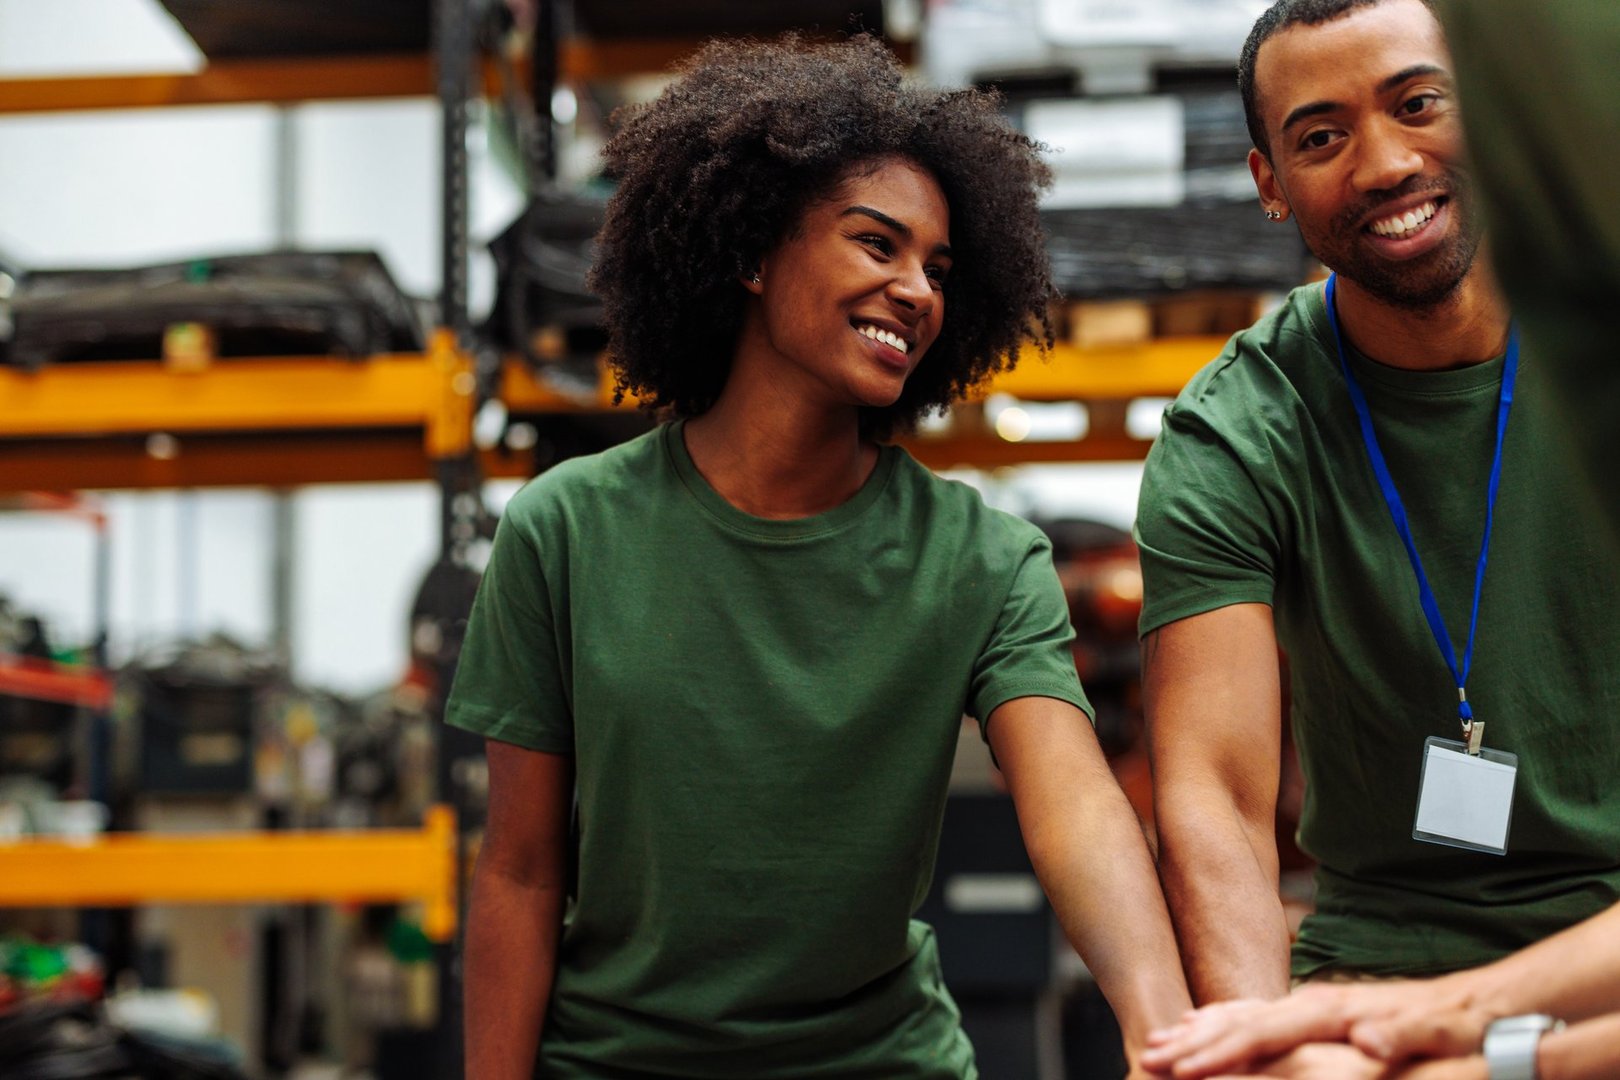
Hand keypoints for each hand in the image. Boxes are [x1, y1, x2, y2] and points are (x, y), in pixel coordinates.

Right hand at [1141, 981, 1486, 1077]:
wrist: (1481, 1001)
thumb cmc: (1461, 1024)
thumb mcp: (1441, 1030)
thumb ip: (1402, 1030)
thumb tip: (1368, 1037)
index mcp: (1334, 1009)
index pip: (1264, 1031)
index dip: (1221, 1051)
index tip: (1182, 1068)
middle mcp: (1315, 1001)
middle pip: (1240, 1021)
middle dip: (1191, 1041)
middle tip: (1147, 1058)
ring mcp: (1314, 1004)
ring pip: (1242, 1016)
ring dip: (1199, 1031)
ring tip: (1159, 1043)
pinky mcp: (1319, 1013)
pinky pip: (1258, 1016)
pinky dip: (1224, 1021)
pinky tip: (1204, 1026)